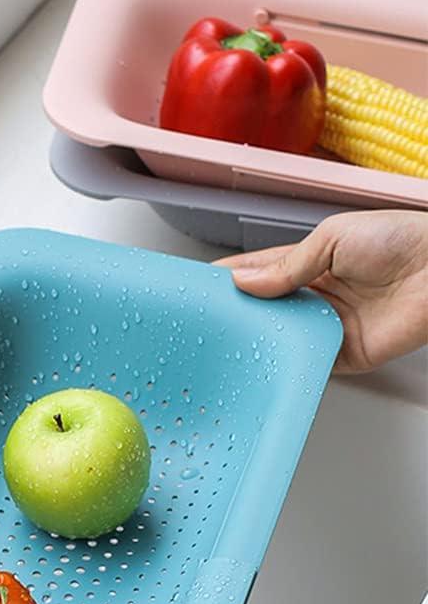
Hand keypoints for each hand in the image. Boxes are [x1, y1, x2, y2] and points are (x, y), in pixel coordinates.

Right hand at [214, 209, 427, 372]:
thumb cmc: (402, 241)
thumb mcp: (333, 238)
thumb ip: (288, 265)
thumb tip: (246, 282)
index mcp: (313, 261)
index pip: (260, 272)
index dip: (230, 279)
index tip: (201, 287)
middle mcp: (318, 295)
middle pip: (266, 309)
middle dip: (238, 314)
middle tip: (207, 321)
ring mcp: (329, 326)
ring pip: (281, 339)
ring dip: (259, 340)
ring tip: (228, 342)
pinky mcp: (344, 355)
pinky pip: (308, 364)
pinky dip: (288, 364)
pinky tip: (266, 362)